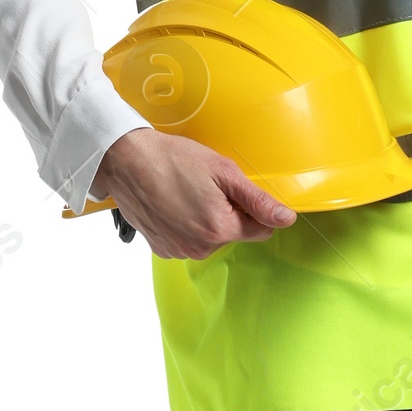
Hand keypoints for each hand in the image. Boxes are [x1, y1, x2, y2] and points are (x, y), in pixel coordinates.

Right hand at [93, 127, 296, 259]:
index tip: (233, 191)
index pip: (261, 230)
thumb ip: (257, 199)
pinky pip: (187, 241)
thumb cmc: (171, 160)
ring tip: (185, 194)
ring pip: (209, 239)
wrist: (126, 161)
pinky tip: (172, 205)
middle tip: (205, 187)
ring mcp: (178, 250)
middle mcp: (200, 248)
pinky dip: (184, 226)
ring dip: (204, 220)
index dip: (252, 208)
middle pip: (233, 234)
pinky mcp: (162, 249)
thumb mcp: (222, 172)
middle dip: (227, 213)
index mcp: (220, 229)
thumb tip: (285, 218)